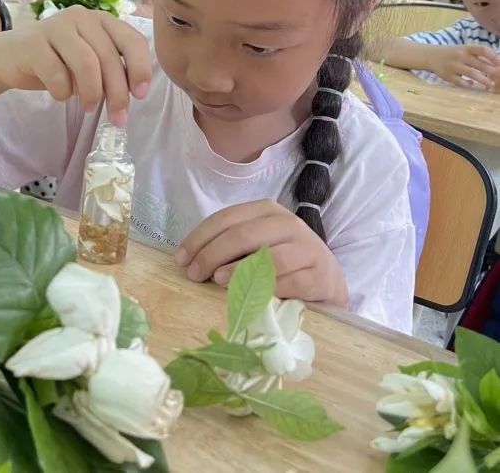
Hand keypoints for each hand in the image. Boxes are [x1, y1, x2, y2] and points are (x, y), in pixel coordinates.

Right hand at [0, 6, 151, 125]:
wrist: (11, 57)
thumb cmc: (58, 61)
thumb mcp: (91, 63)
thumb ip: (113, 69)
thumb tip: (134, 92)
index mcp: (102, 20)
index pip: (132, 40)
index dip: (141, 68)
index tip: (141, 94)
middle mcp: (82, 17)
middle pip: (109, 57)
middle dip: (117, 92)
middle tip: (118, 117)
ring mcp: (56, 26)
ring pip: (86, 64)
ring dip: (92, 93)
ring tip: (89, 107)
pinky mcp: (33, 42)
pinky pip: (57, 73)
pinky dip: (63, 92)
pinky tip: (60, 95)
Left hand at [174, 200, 347, 305]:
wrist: (327, 281)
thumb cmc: (283, 262)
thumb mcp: (257, 244)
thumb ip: (231, 246)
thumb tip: (190, 260)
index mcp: (267, 211)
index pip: (227, 218)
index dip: (199, 238)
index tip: (180, 259)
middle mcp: (288, 223)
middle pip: (243, 235)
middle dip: (211, 254)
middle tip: (194, 274)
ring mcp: (307, 248)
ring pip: (267, 257)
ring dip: (237, 271)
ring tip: (217, 281)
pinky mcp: (319, 276)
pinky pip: (288, 282)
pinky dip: (266, 290)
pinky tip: (251, 298)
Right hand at [427, 45, 499, 88]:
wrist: (431, 56)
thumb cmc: (452, 53)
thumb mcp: (464, 50)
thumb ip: (477, 55)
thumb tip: (496, 63)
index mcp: (466, 48)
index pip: (482, 50)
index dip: (493, 56)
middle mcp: (460, 56)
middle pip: (479, 64)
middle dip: (491, 71)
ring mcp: (454, 66)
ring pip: (471, 73)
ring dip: (483, 80)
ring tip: (491, 85)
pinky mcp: (448, 76)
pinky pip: (460, 82)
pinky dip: (468, 84)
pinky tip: (471, 84)